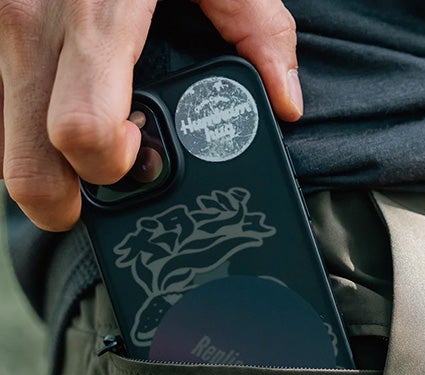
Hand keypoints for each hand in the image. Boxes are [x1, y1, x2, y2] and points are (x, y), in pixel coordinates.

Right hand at [0, 0, 301, 231]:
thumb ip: (258, 29)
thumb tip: (285, 102)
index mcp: (93, 12)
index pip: (83, 133)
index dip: (110, 168)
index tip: (139, 156)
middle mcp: (26, 19)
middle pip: (26, 162)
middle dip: (60, 194)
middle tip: (100, 185)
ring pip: (2, 137)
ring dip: (39, 155)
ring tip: (87, 134)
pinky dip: (22, 118)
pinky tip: (58, 101)